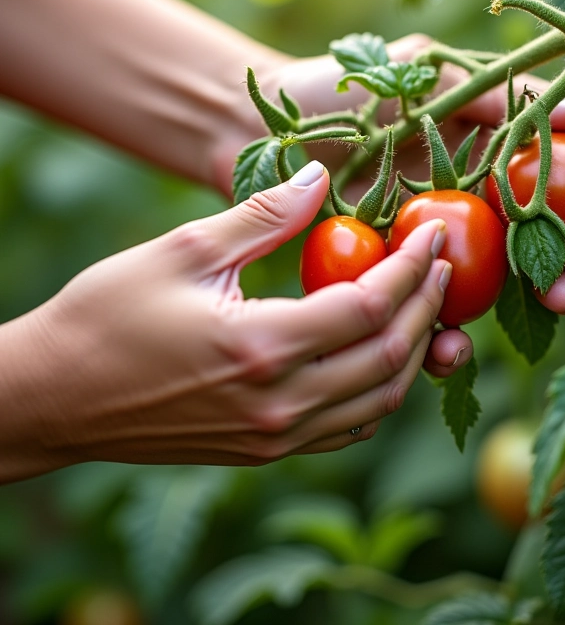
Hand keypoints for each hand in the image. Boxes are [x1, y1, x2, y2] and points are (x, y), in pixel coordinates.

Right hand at [0, 161, 451, 482]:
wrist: (57, 396)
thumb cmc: (108, 315)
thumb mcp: (183, 251)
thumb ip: (261, 216)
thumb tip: (318, 177)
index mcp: (262, 348)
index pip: (369, 307)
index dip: (411, 268)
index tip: (432, 234)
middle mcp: (280, 404)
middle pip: (390, 357)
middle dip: (428, 306)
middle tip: (443, 265)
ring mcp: (275, 436)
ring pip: (379, 400)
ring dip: (414, 352)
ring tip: (427, 306)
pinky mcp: (266, 450)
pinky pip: (347, 427)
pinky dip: (380, 390)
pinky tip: (382, 355)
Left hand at [255, 34, 564, 372]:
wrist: (264, 126)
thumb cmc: (344, 89)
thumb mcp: (422, 74)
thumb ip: (492, 94)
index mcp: (485, 155)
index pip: (559, 184)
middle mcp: (468, 205)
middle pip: (536, 242)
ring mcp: (432, 246)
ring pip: (491, 287)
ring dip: (523, 306)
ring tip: (547, 309)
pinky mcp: (392, 279)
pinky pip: (425, 316)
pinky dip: (444, 337)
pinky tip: (451, 347)